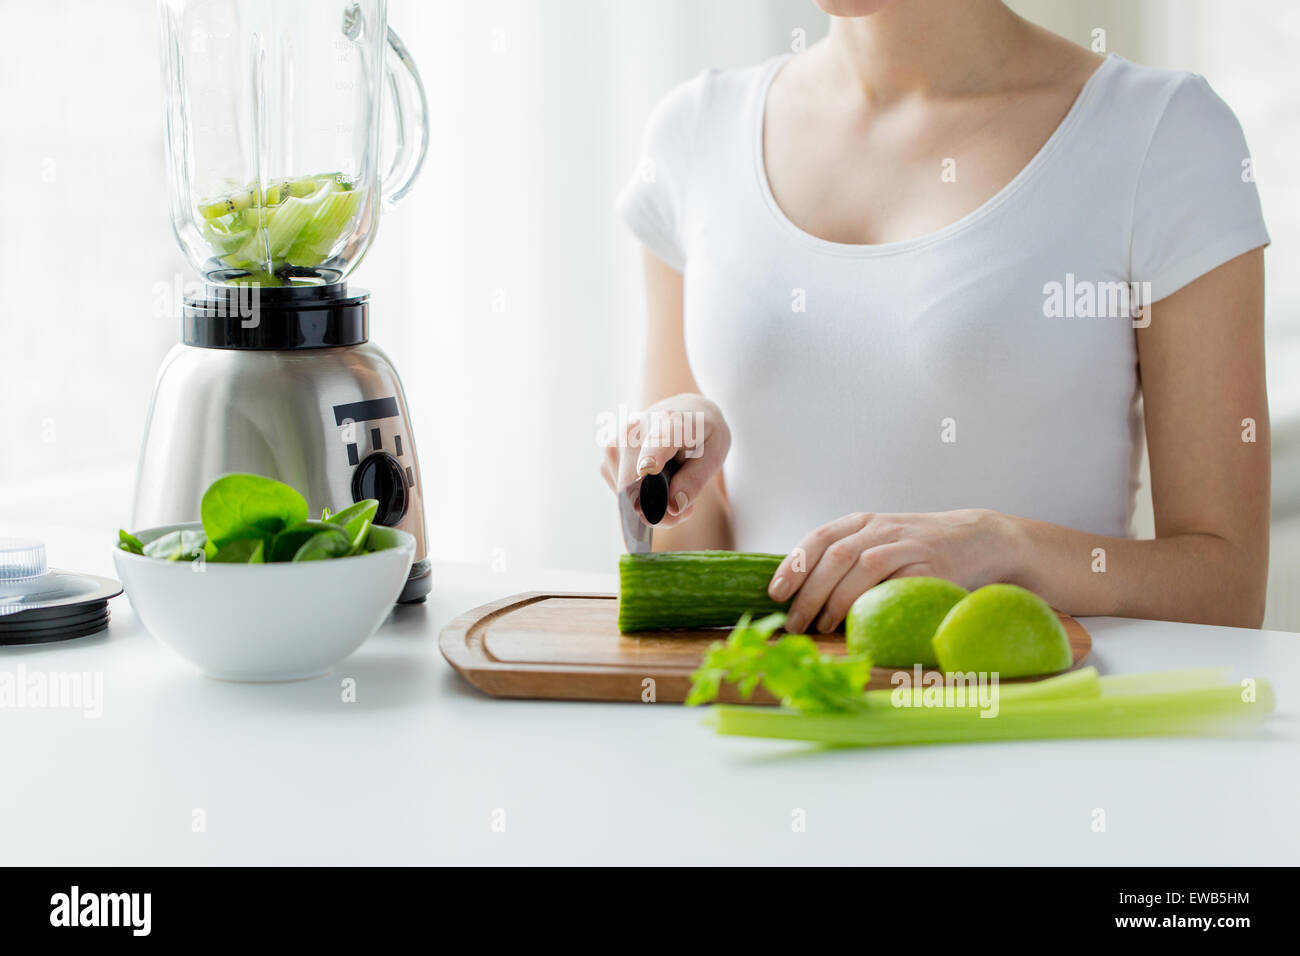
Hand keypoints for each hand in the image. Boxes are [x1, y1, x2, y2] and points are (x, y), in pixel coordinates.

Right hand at [599, 393, 729, 527]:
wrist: (685, 410)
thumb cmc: (702, 432)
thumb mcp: (714, 454)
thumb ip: (695, 481)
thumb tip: (673, 507)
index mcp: (669, 423)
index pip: (657, 441)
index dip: (652, 457)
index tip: (648, 468)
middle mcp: (635, 430)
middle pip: (635, 485)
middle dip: (659, 510)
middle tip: (686, 509)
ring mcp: (616, 442)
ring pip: (626, 495)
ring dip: (651, 505)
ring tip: (675, 489)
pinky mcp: (609, 456)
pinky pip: (621, 493)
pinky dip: (639, 497)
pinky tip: (656, 483)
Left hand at [767, 510, 1016, 633]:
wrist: (977, 540)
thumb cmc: (916, 551)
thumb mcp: (878, 543)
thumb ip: (846, 560)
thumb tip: (800, 594)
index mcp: (862, 522)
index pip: (819, 537)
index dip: (794, 564)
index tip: (775, 592)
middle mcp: (880, 529)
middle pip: (834, 555)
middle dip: (808, 591)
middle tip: (794, 622)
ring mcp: (905, 545)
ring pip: (860, 565)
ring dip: (834, 599)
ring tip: (820, 626)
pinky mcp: (929, 565)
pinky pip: (894, 581)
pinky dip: (870, 599)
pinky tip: (857, 619)